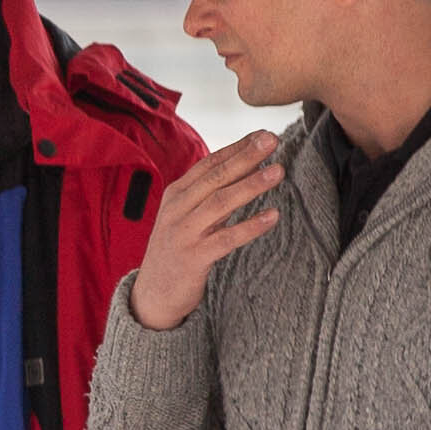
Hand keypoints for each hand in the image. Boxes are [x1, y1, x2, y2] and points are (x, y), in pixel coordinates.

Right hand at [128, 134, 285, 330]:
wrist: (153, 295)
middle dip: (245, 156)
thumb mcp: (188, 216)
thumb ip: (211, 195)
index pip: (210, 163)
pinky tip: (273, 216)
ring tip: (277, 171)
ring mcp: (184, 233)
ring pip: (221, 203)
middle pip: (215, 176)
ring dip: (251, 185)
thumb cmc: (177, 251)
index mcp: (177, 194)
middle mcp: (178, 209)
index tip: (263, 134)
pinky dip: (250, 226)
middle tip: (272, 140)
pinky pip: (226, 239)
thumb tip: (245, 169)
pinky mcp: (193, 258)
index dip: (237, 147)